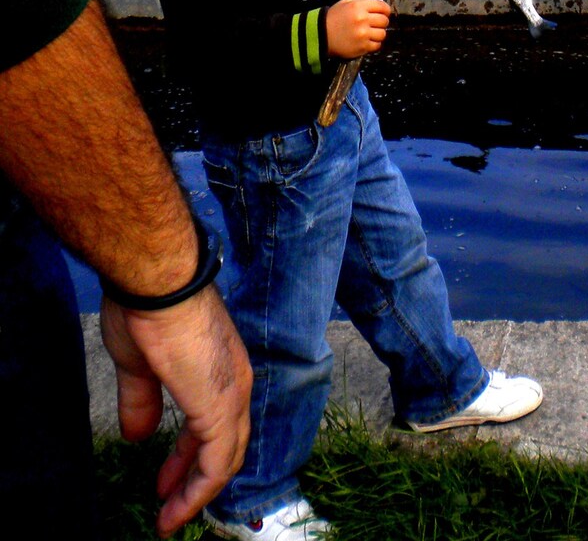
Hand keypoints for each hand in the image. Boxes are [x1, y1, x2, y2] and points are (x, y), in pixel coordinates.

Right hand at [101, 284, 251, 536]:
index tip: (166, 480)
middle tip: (169, 503)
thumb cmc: (147, 311)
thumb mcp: (138, 366)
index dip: (190, 457)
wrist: (156, 284)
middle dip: (196, 478)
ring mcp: (231, 392)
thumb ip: (143, 401)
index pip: (216, 422)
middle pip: (225, 443)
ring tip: (170, 517)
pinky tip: (176, 507)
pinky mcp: (220, 406)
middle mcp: (234, 380)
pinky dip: (199, 489)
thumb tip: (138, 435)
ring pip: (225, 456)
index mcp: (218, 368)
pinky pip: (218, 461)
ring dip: (197, 490)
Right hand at [326, 0, 390, 57]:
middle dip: (382, 22)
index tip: (384, 13)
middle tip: (375, 23)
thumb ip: (362, 0)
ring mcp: (363, 34)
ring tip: (370, 33)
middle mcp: (362, 20)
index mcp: (359, 7)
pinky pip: (377, 45)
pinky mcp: (362, 47)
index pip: (383, 6)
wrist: (321, 35)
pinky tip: (367, 40)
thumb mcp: (346, 2)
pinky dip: (374, 44)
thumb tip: (377, 2)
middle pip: (384, 21)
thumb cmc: (333, 18)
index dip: (385, 10)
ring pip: (382, 34)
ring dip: (378, 33)